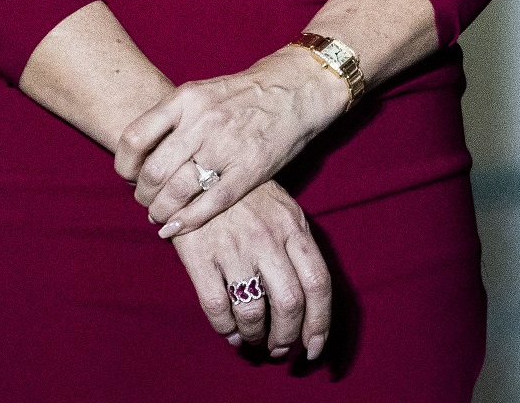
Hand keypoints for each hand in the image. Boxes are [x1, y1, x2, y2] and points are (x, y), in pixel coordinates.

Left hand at [121, 50, 342, 239]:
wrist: (296, 88)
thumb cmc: (245, 94)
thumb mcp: (203, 92)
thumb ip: (173, 120)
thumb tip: (141, 158)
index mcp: (186, 98)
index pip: (135, 138)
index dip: (125, 166)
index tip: (130, 176)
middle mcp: (203, 121)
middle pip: (154, 172)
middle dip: (143, 195)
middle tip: (146, 201)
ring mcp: (227, 146)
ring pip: (177, 191)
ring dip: (161, 211)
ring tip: (160, 216)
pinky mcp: (250, 169)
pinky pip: (210, 204)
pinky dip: (187, 221)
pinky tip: (176, 228)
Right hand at [171, 178, 330, 361]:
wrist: (199, 171)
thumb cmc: (248, 197)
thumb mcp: (284, 211)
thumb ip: (299, 248)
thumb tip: (310, 300)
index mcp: (294, 229)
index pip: (319, 284)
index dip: (320, 323)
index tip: (315, 347)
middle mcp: (268, 240)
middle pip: (290, 304)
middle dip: (288, 336)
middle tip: (280, 347)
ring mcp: (234, 248)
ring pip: (253, 311)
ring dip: (256, 336)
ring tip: (254, 340)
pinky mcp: (201, 256)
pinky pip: (217, 306)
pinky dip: (225, 328)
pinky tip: (229, 332)